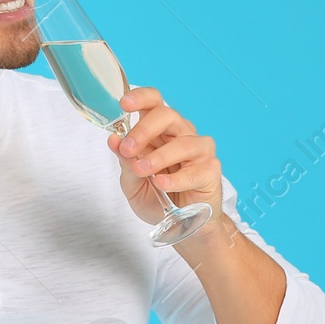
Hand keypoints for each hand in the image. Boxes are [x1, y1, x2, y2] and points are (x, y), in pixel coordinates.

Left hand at [107, 86, 225, 236]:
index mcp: (159, 131)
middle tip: (128, 149)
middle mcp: (181, 134)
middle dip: (144, 130)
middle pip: (167, 115)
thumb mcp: (132, 183)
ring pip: (182, 143)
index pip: (154, 102)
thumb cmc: (158, 198)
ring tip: (142, 170)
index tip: (124, 104)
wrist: (180, 226)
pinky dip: (176, 178)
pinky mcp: (210, 170)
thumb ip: (125, 162)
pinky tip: (162, 183)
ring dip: (158, 157)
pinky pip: (195, 170)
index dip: (141, 98)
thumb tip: (114, 140)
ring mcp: (198, 150)